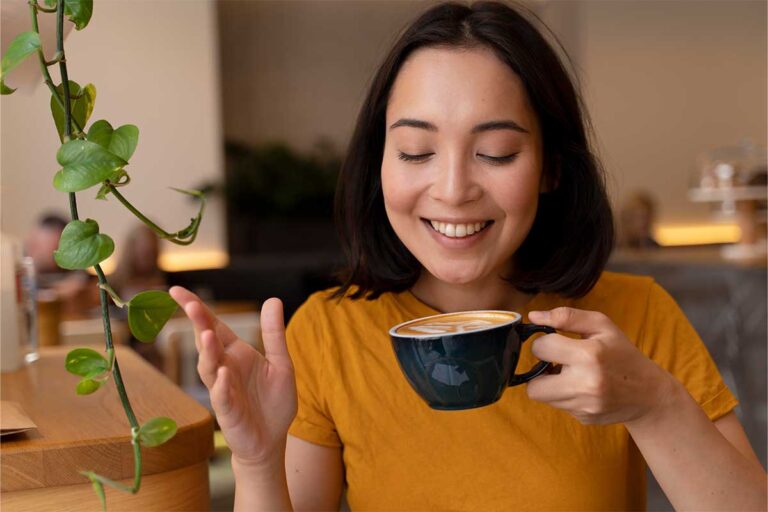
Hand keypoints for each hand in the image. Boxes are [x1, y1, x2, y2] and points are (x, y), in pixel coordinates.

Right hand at [169, 287, 296, 467]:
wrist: (272, 439)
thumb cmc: (273, 401)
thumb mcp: (280, 362)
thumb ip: (274, 333)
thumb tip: (273, 299)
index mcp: (236, 353)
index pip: (212, 325)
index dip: (196, 308)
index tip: (176, 290)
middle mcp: (224, 367)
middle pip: (206, 342)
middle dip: (198, 323)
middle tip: (190, 305)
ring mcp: (223, 389)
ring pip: (209, 367)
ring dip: (207, 352)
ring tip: (207, 335)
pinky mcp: (229, 412)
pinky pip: (221, 397)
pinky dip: (221, 386)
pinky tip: (223, 374)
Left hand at [526, 307, 674, 425]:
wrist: (649, 394)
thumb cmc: (623, 354)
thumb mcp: (601, 326)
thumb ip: (566, 317)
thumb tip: (533, 317)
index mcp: (589, 355)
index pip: (540, 348)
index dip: (544, 342)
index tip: (557, 342)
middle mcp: (584, 384)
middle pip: (533, 385)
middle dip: (540, 371)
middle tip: (557, 362)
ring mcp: (583, 405)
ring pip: (542, 397)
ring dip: (550, 384)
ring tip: (570, 374)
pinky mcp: (583, 418)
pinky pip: (558, 405)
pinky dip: (563, 395)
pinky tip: (581, 388)